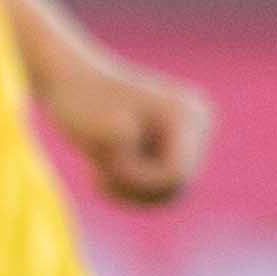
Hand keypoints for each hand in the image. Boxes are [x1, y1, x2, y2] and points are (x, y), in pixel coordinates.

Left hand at [39, 47, 214, 209]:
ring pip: (169, 194)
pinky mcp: (181, 147)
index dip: (137, 182)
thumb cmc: (80, 102)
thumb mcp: (89, 128)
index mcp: (186, 114)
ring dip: (130, 192)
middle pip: (175, 188)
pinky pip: (163, 189)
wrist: (76, 81)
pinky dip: (132, 189)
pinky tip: (107, 171)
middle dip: (132, 187)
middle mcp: (199, 122)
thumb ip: (112, 141)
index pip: (175, 176)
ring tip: (101, 172)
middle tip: (98, 171)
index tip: (105, 164)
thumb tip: (129, 134)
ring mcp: (194, 135)